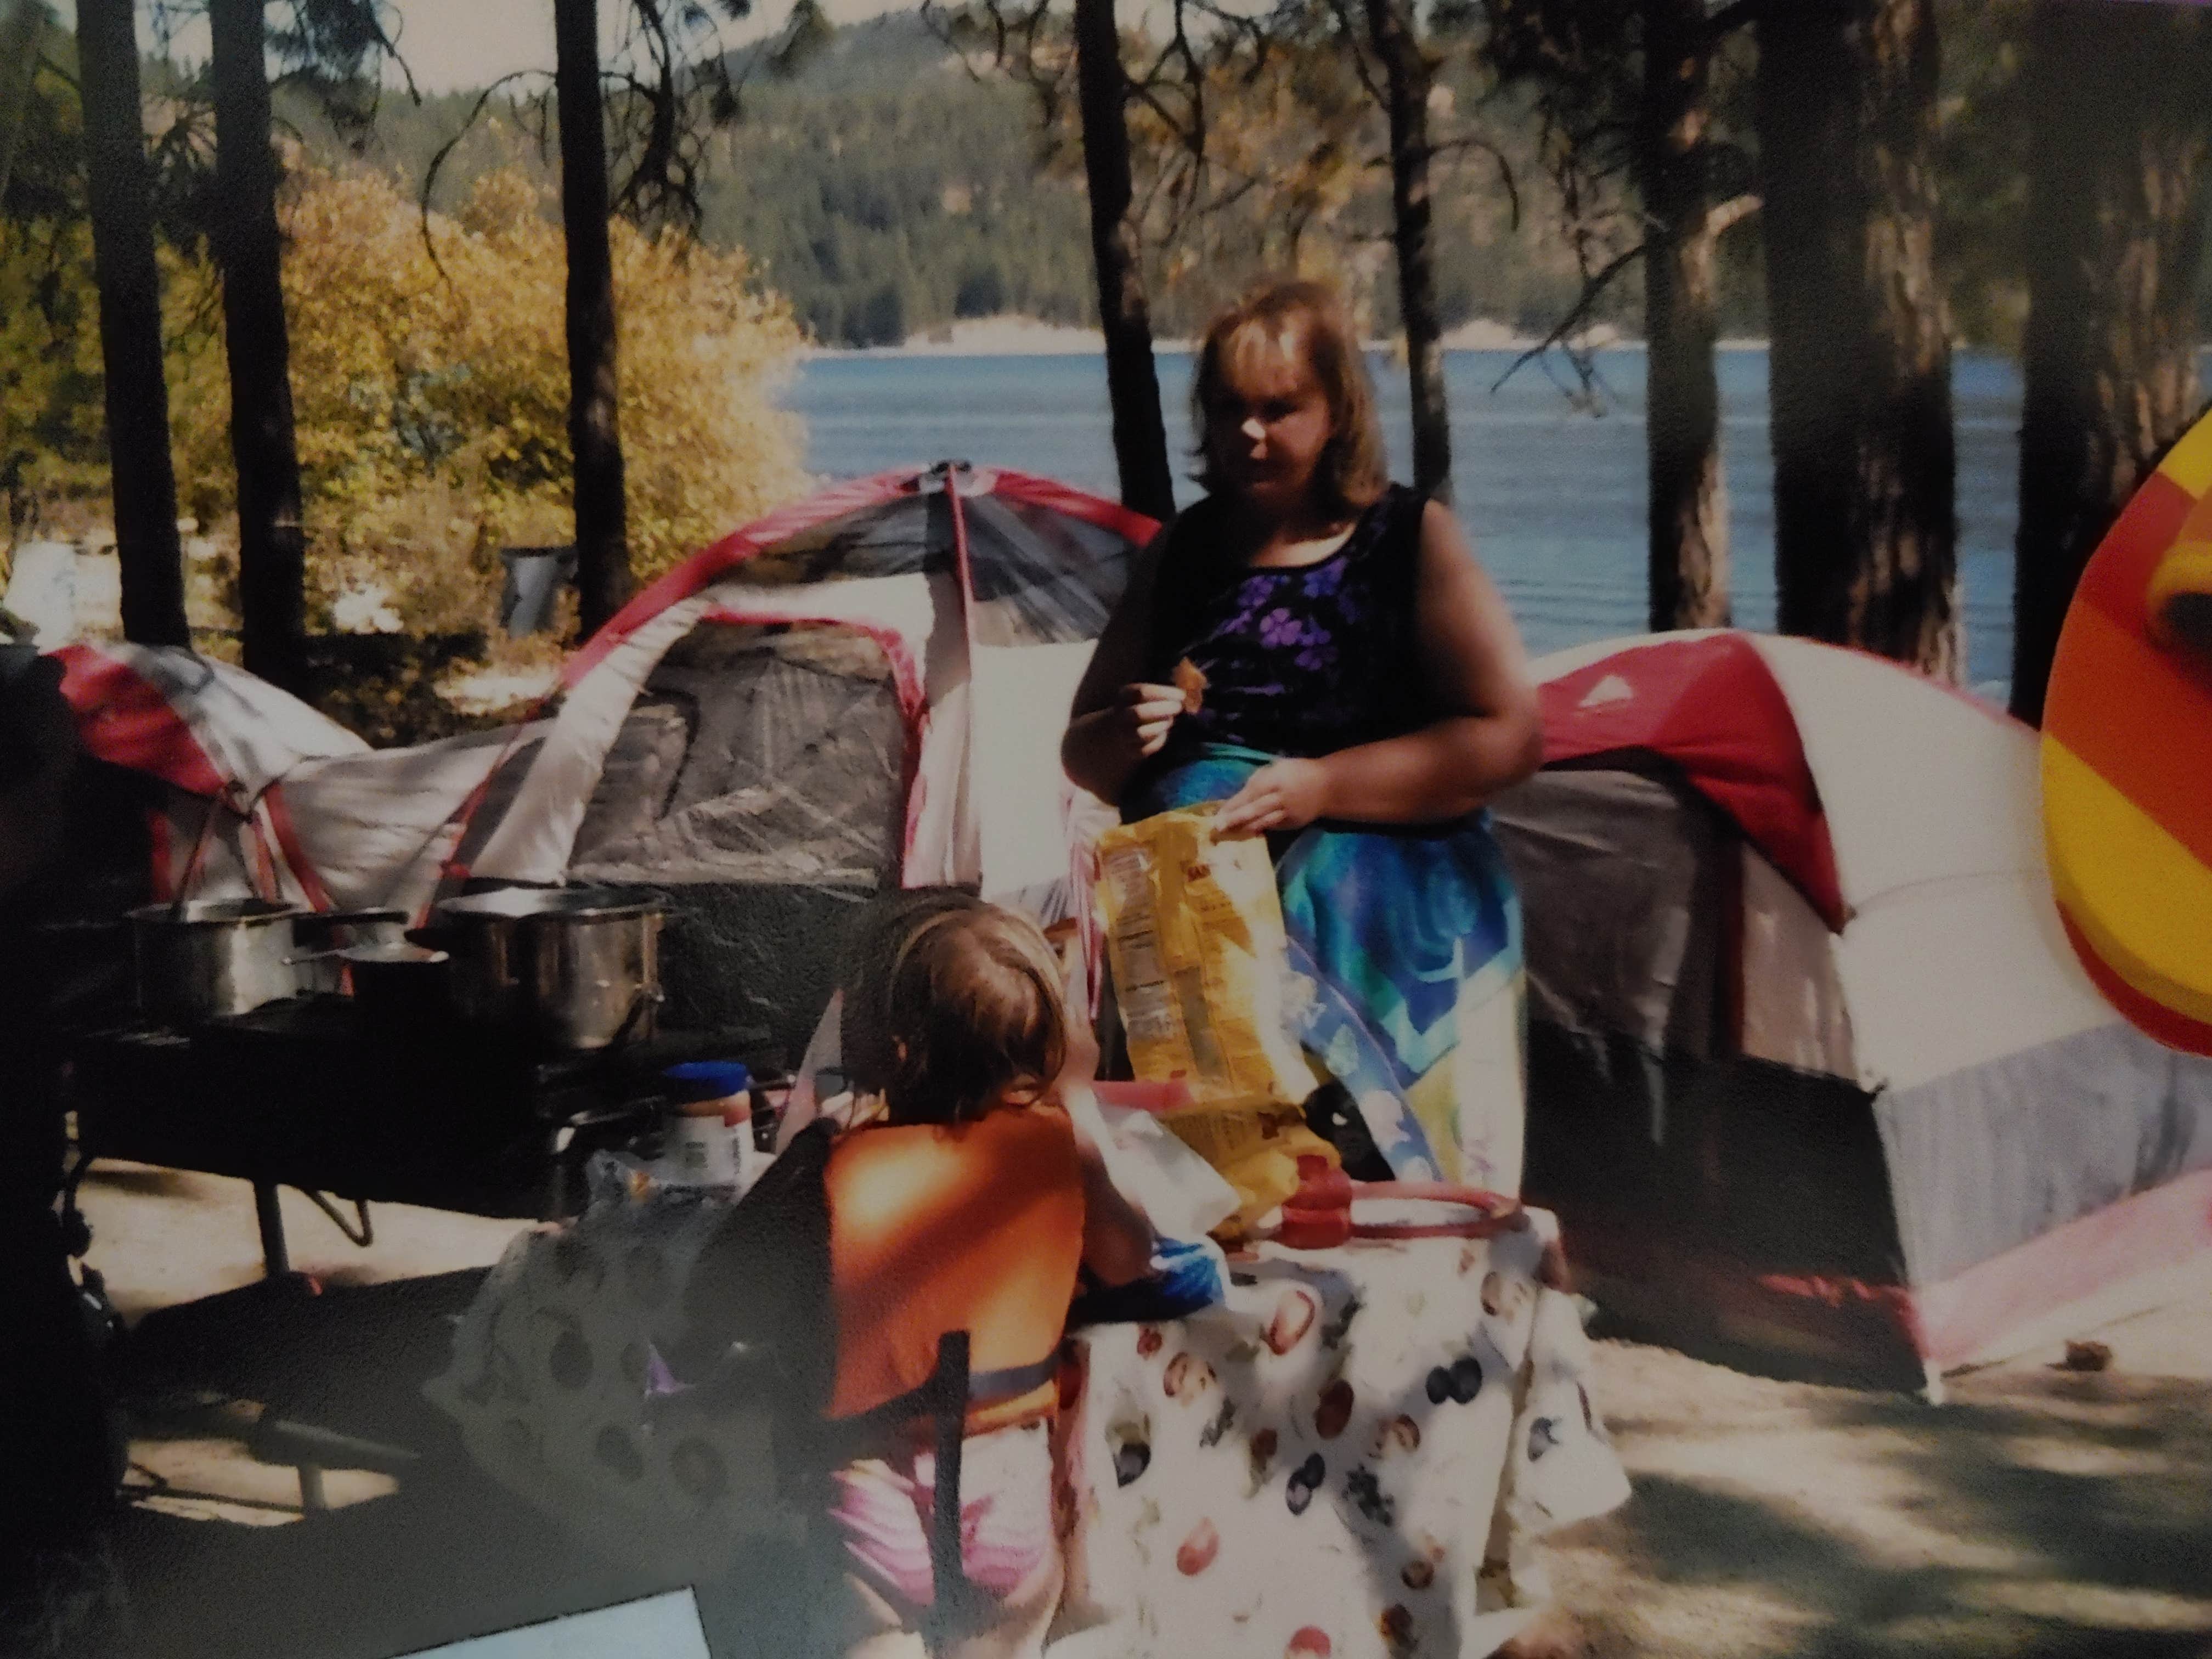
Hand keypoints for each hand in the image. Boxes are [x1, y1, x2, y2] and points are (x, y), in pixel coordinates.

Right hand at [1114, 681, 1185, 762]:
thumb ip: (1161, 694)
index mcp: (1124, 697)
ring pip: (1141, 733)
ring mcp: (1123, 735)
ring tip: (1170, 720)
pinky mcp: (1130, 751)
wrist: (1120, 730)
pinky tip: (1163, 733)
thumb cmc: (1141, 707)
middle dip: (1163, 710)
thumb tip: (1185, 694)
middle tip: (1178, 707)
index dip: (1164, 693)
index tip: (1181, 695)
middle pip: (1139, 713)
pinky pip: (1146, 749)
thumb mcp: (1145, 696)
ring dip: (1160, 726)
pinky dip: (1158, 741)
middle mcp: (1120, 716)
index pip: (1141, 692)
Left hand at [1212, 757, 1329, 837]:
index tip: (1219, 812)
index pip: (1251, 792)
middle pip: (1255, 809)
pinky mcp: (1293, 823)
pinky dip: (1259, 829)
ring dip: (1244, 828)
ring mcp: (1288, 812)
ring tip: (1228, 833)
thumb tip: (1241, 795)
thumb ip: (1259, 780)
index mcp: (1276, 779)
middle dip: (1235, 819)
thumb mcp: (1278, 767)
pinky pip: (1273, 826)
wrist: (1327, 786)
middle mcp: (1281, 797)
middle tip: (1217, 827)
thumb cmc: (1297, 772)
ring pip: (1263, 822)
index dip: (1235, 803)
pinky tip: (1246, 832)